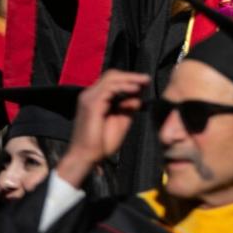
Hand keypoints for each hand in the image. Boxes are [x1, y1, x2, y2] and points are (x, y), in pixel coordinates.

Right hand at [59, 70, 148, 187]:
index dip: (129, 78)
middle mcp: (90, 95)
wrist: (86, 157)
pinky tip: (135, 90)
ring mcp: (88, 98)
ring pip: (110, 78)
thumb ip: (128, 107)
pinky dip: (124, 87)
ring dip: (130, 79)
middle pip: (111, 75)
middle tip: (147, 79)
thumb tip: (138, 95)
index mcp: (96, 98)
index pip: (112, 80)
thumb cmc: (102, 142)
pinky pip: (109, 88)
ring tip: (144, 82)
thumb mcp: (121, 120)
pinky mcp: (91, 104)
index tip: (145, 82)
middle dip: (131, 75)